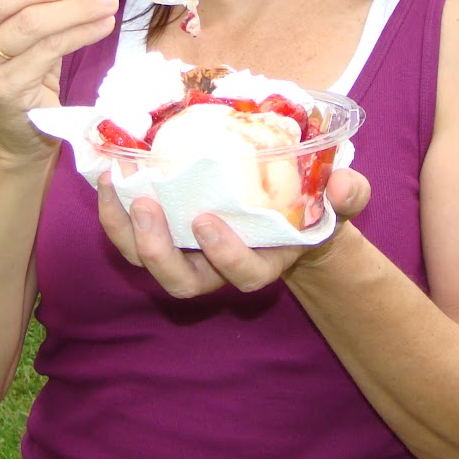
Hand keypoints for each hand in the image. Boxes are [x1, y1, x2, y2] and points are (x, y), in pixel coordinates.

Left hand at [95, 168, 372, 298]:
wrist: (287, 207)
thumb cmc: (312, 207)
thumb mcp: (340, 199)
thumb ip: (350, 195)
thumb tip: (344, 186)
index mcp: (262, 264)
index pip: (243, 277)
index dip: (224, 256)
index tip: (207, 220)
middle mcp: (218, 269)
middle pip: (181, 282)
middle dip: (157, 250)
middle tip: (147, 205)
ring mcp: (188, 253)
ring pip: (146, 261)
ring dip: (124, 229)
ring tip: (114, 187)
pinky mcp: (164, 233)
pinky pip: (131, 234)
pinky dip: (115, 210)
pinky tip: (108, 176)